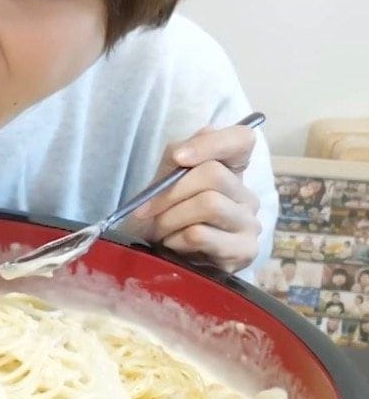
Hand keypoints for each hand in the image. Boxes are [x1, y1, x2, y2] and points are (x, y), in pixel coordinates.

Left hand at [129, 123, 261, 272]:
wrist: (157, 259)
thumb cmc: (161, 217)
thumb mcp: (163, 182)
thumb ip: (175, 159)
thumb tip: (184, 152)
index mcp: (232, 172)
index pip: (242, 139)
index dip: (212, 143)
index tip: (178, 158)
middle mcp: (247, 195)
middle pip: (214, 174)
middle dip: (170, 193)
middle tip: (148, 211)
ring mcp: (250, 224)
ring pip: (209, 204)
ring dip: (170, 218)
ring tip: (160, 230)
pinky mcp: (244, 251)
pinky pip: (201, 235)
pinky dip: (174, 239)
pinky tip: (173, 246)